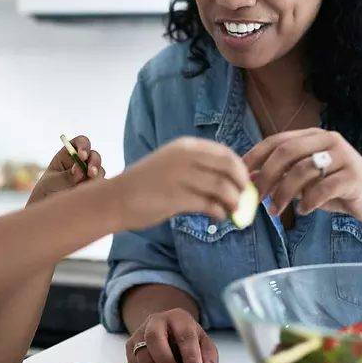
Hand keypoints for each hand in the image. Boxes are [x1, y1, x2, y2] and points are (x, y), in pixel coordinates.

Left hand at [28, 134, 104, 203]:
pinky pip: (102, 185)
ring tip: (89, 184)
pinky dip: (100, 187)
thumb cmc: (45, 192)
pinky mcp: (93, 187)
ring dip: (97, 175)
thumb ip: (66, 176)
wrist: (48, 212)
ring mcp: (88, 175)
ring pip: (99, 170)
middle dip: (94, 162)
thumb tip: (79, 168)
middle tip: (90, 172)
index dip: (83, 146)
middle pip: (94, 155)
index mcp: (68, 155)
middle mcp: (81, 163)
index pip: (80, 142)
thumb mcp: (52, 183)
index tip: (82, 156)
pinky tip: (91, 192)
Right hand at [116, 137, 249, 230]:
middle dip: (242, 184)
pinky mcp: (176, 197)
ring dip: (234, 201)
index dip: (240, 169)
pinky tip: (220, 216)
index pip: (226, 153)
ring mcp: (180, 176)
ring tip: (233, 211)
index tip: (245, 182)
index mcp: (186, 146)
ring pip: (222, 187)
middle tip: (245, 198)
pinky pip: (209, 204)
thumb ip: (200, 169)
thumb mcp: (173, 165)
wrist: (116, 198)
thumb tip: (232, 182)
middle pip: (229, 167)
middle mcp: (185, 157)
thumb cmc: (147, 184)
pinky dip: (220, 211)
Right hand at [126, 308, 218, 362]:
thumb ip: (208, 355)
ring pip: (142, 355)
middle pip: (154, 338)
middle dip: (166, 362)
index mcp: (178, 317)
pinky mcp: (129, 347)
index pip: (185, 335)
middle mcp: (156, 321)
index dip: (191, 356)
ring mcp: (140, 332)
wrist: (164, 327)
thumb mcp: (202, 341)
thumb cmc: (186, 337)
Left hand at [244, 128, 361, 222]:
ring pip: (302, 171)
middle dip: (266, 176)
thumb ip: (283, 176)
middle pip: (287, 152)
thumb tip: (249, 180)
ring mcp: (343, 157)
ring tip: (275, 211)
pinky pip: (322, 189)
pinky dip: (307, 202)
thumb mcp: (307, 181)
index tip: (240, 175)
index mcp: (314, 136)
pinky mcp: (353, 176)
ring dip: (283, 194)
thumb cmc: (338, 188)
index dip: (256, 156)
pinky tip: (303, 211)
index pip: (277, 140)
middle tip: (255, 197)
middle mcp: (328, 140)